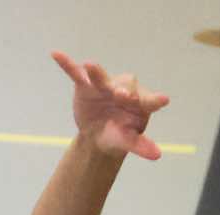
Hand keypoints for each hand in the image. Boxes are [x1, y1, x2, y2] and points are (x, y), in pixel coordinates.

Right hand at [52, 52, 168, 160]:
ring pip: (101, 76)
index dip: (154, 100)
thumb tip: (157, 155)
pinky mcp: (85, 85)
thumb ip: (141, 146)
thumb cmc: (118, 136)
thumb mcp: (127, 142)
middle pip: (126, 84)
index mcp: (140, 104)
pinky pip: (76, 73)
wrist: (97, 136)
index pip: (149, 101)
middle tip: (121, 95)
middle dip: (124, 89)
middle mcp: (124, 90)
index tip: (163, 100)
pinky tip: (56, 54)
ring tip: (89, 66)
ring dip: (96, 72)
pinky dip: (66, 64)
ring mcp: (104, 86)